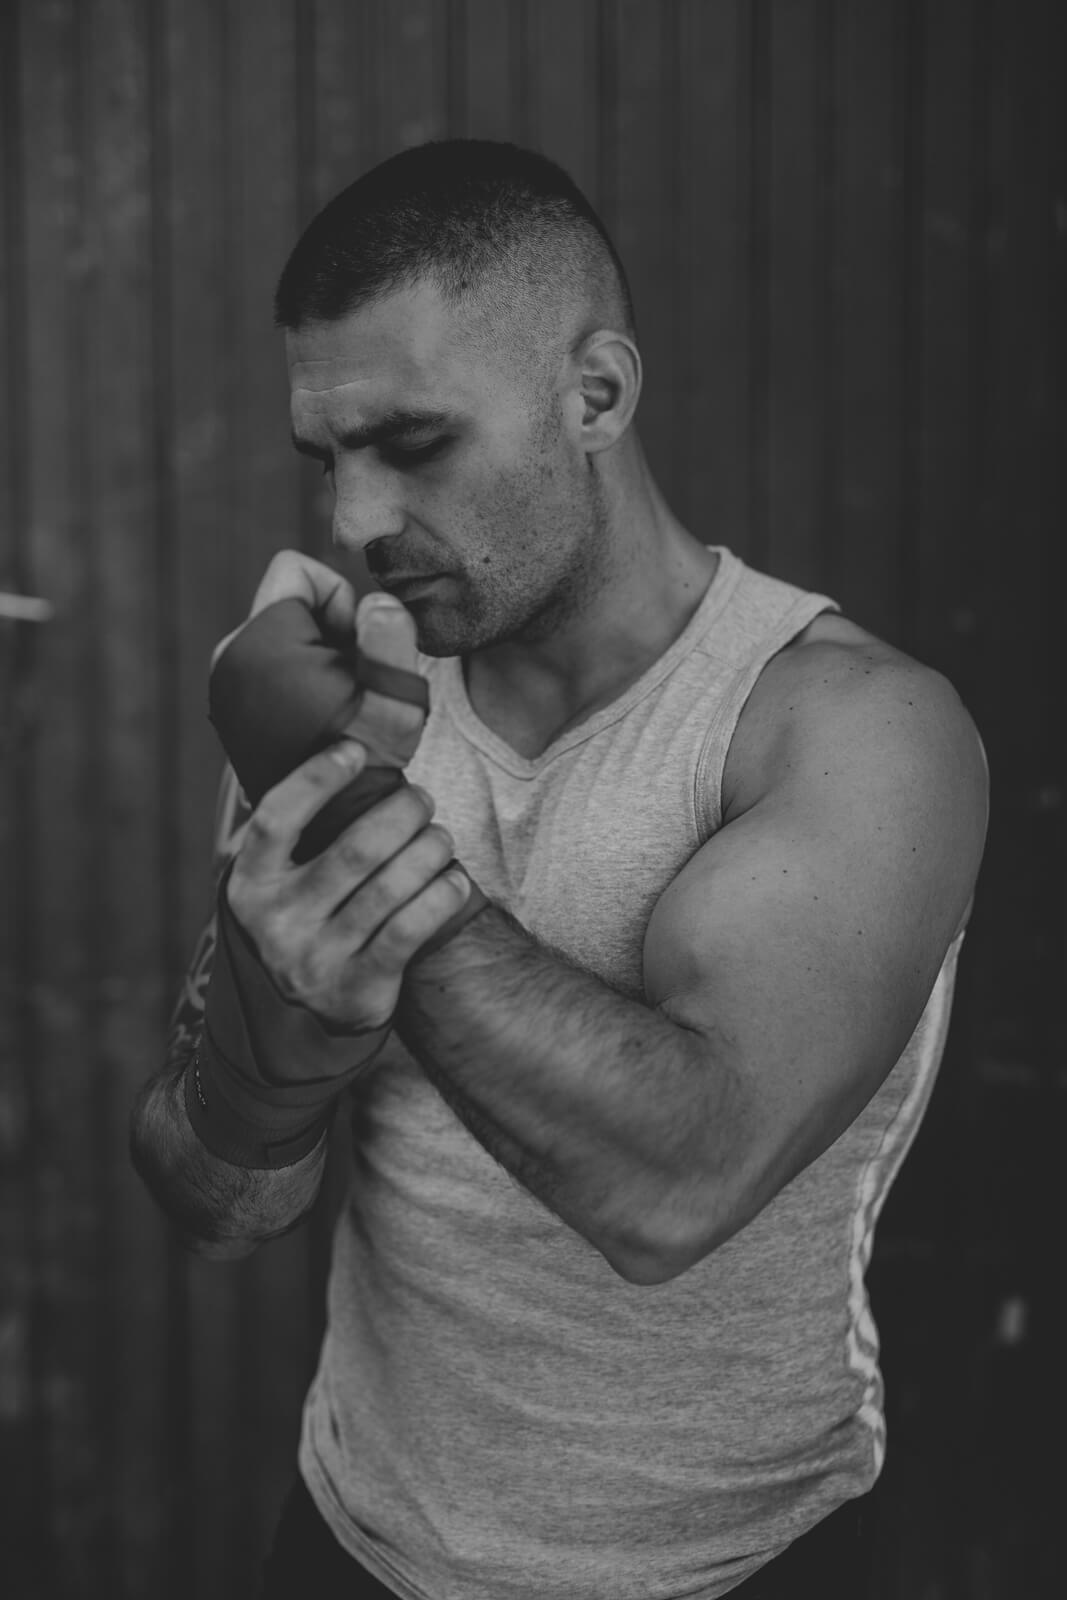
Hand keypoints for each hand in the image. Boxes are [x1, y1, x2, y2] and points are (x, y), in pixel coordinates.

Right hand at [222, 549, 467, 1033]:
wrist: (309, 1010)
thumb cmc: (317, 890)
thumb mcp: (303, 842)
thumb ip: (325, 749)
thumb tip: (378, 605)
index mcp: (246, 871)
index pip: (276, 815)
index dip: (320, 779)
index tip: (357, 751)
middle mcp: (271, 915)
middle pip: (362, 841)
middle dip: (407, 813)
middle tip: (415, 805)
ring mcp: (314, 955)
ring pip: (400, 878)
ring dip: (432, 851)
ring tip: (432, 842)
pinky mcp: (360, 989)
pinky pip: (423, 921)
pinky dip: (448, 892)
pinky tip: (449, 882)